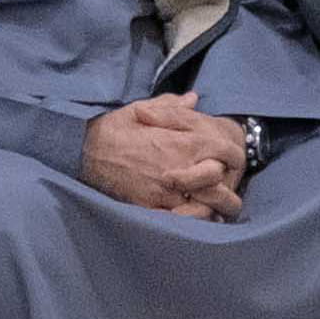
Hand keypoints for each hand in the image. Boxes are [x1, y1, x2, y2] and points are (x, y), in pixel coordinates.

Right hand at [82, 96, 248, 219]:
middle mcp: (179, 168)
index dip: (234, 156)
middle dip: (227, 185)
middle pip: (221, 183)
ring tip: (214, 205)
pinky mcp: (150, 207)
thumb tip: (193, 98)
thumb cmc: (114, 129)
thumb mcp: (142, 108)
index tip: (232, 160)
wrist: (84, 150)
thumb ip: (173, 105)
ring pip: (206, 206)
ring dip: (212, 206)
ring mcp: (166, 191)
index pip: (226, 151)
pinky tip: (193, 216)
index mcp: (182, 142)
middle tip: (226, 186)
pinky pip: (181, 220)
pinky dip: (191, 220)